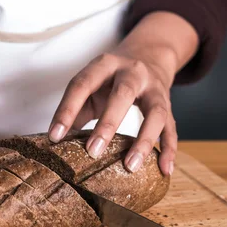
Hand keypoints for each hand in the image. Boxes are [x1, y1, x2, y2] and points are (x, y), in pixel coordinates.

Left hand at [48, 12, 199, 175]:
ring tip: (131, 166)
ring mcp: (154, 88)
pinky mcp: (168, 104)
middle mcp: (132, 72)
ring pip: (155, 113)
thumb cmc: (110, 79)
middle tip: (93, 152)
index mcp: (105, 65)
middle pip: (123, 94)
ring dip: (144, 140)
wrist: (149, 55)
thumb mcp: (91, 85)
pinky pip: (171, 128)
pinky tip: (164, 170)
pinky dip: (169, 149)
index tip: (55, 137)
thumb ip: (76, 109)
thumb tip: (58, 141)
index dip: (67, 110)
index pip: (82, 84)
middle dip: (107, 124)